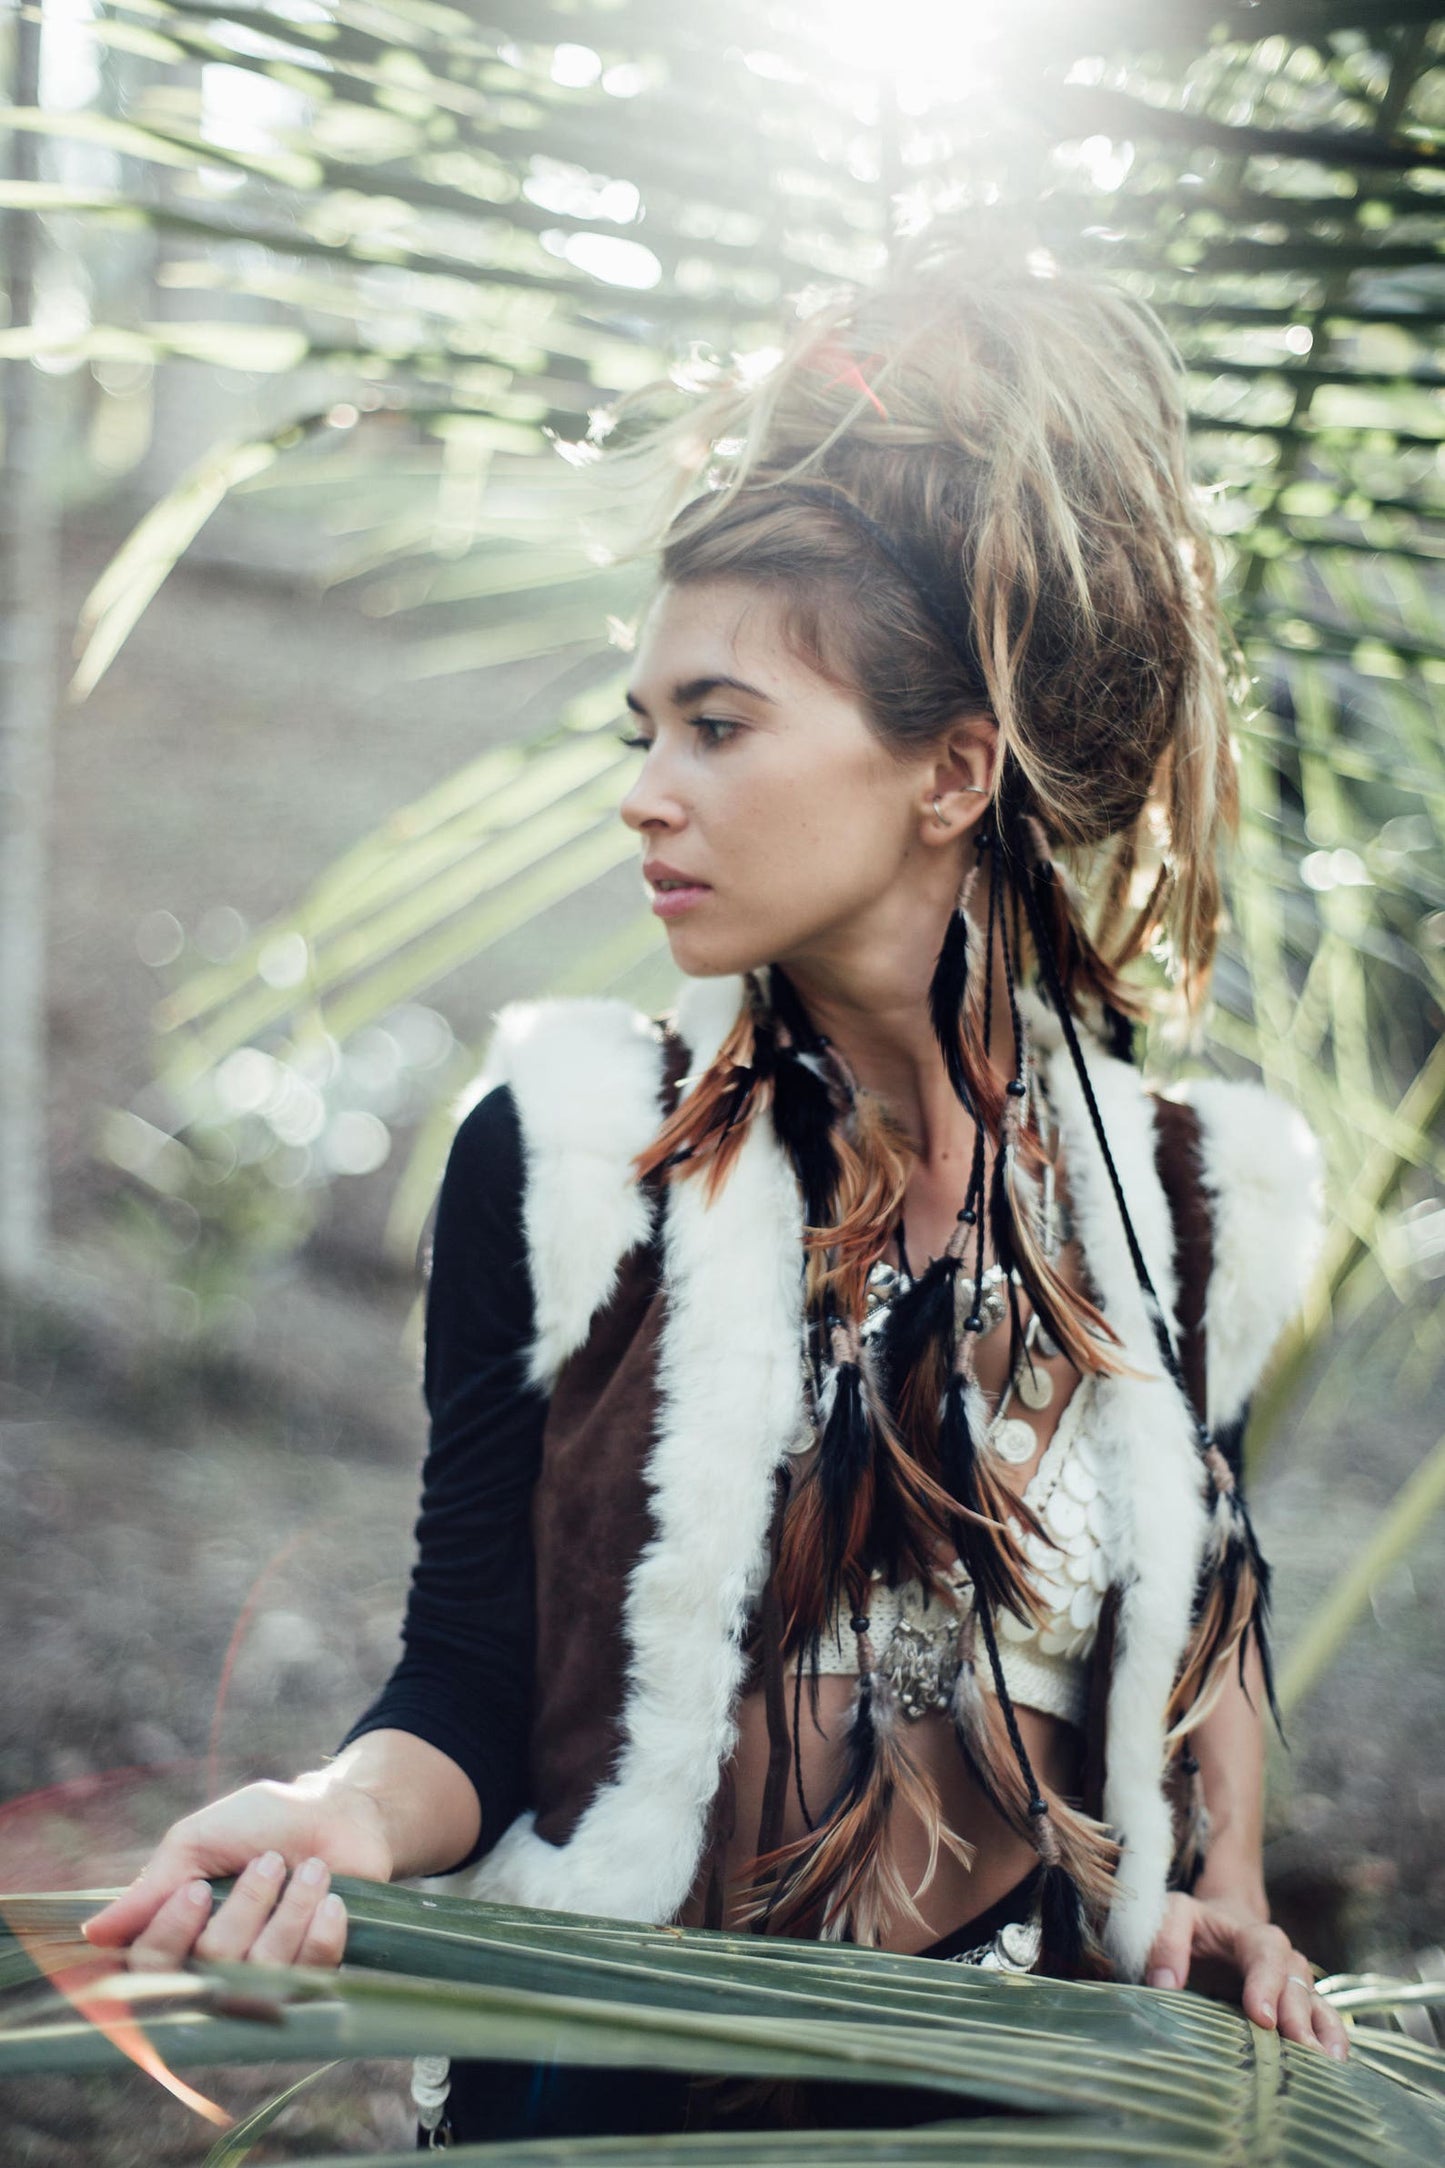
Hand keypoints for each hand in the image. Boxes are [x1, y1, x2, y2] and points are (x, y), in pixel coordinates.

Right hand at [79, 1775, 393, 1972]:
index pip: (151, 1969)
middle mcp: (218, 1968)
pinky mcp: (315, 1977)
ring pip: (264, 1969)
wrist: (336, 1811)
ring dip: (291, 1907)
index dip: (170, 1934)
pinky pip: (311, 1973)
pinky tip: (330, 1899)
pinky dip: (320, 1929)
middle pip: (212, 1964)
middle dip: (246, 1904)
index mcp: (180, 1935)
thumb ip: (152, 1888)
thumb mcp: (197, 1841)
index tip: (197, 1888)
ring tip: (309, 1869)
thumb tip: (91, 1935)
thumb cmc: (261, 1822)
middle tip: (269, 1861)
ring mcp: (268, 1979)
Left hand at [1144, 1891, 1349, 2060]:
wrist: (1220, 1924)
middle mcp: (1281, 1957)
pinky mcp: (1297, 2005)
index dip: (1266, 1982)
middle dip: (1298, 2015)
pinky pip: (1323, 2016)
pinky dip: (1332, 2035)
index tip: (1262, 2016)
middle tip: (1300, 2047)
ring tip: (1330, 2061)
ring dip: (1323, 2029)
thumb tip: (1164, 1983)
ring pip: (1316, 2001)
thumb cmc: (1196, 1924)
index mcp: (1249, 1934)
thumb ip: (1166, 1941)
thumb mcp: (1173, 1915)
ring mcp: (1293, 1983)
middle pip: (1296, 1982)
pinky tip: (1338, 2059)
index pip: (1265, 1953)